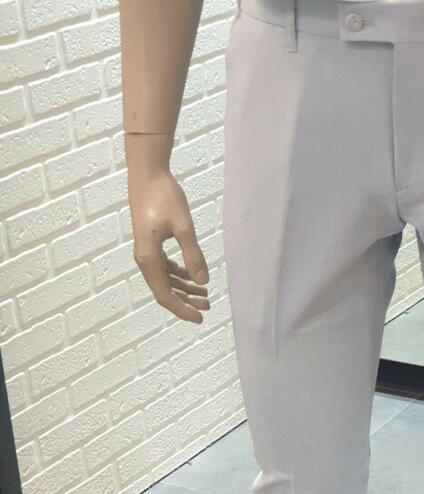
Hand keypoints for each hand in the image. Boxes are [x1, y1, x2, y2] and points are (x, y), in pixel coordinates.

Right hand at [127, 159, 210, 323]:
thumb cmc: (165, 197)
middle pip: (165, 291)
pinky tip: (193, 276)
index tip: (201, 318)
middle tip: (208, 306)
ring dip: (184, 289)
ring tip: (205, 295)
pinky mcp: (150, 243)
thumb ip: (193, 255)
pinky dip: (178, 275)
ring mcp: (146, 251)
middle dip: (186, 302)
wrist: (147, 174)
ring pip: (165, 280)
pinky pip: (164, 268)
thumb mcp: (183, 227)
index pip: (165, 295)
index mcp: (149, 258)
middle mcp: (144, 259)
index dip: (182, 310)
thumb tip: (203, 282)